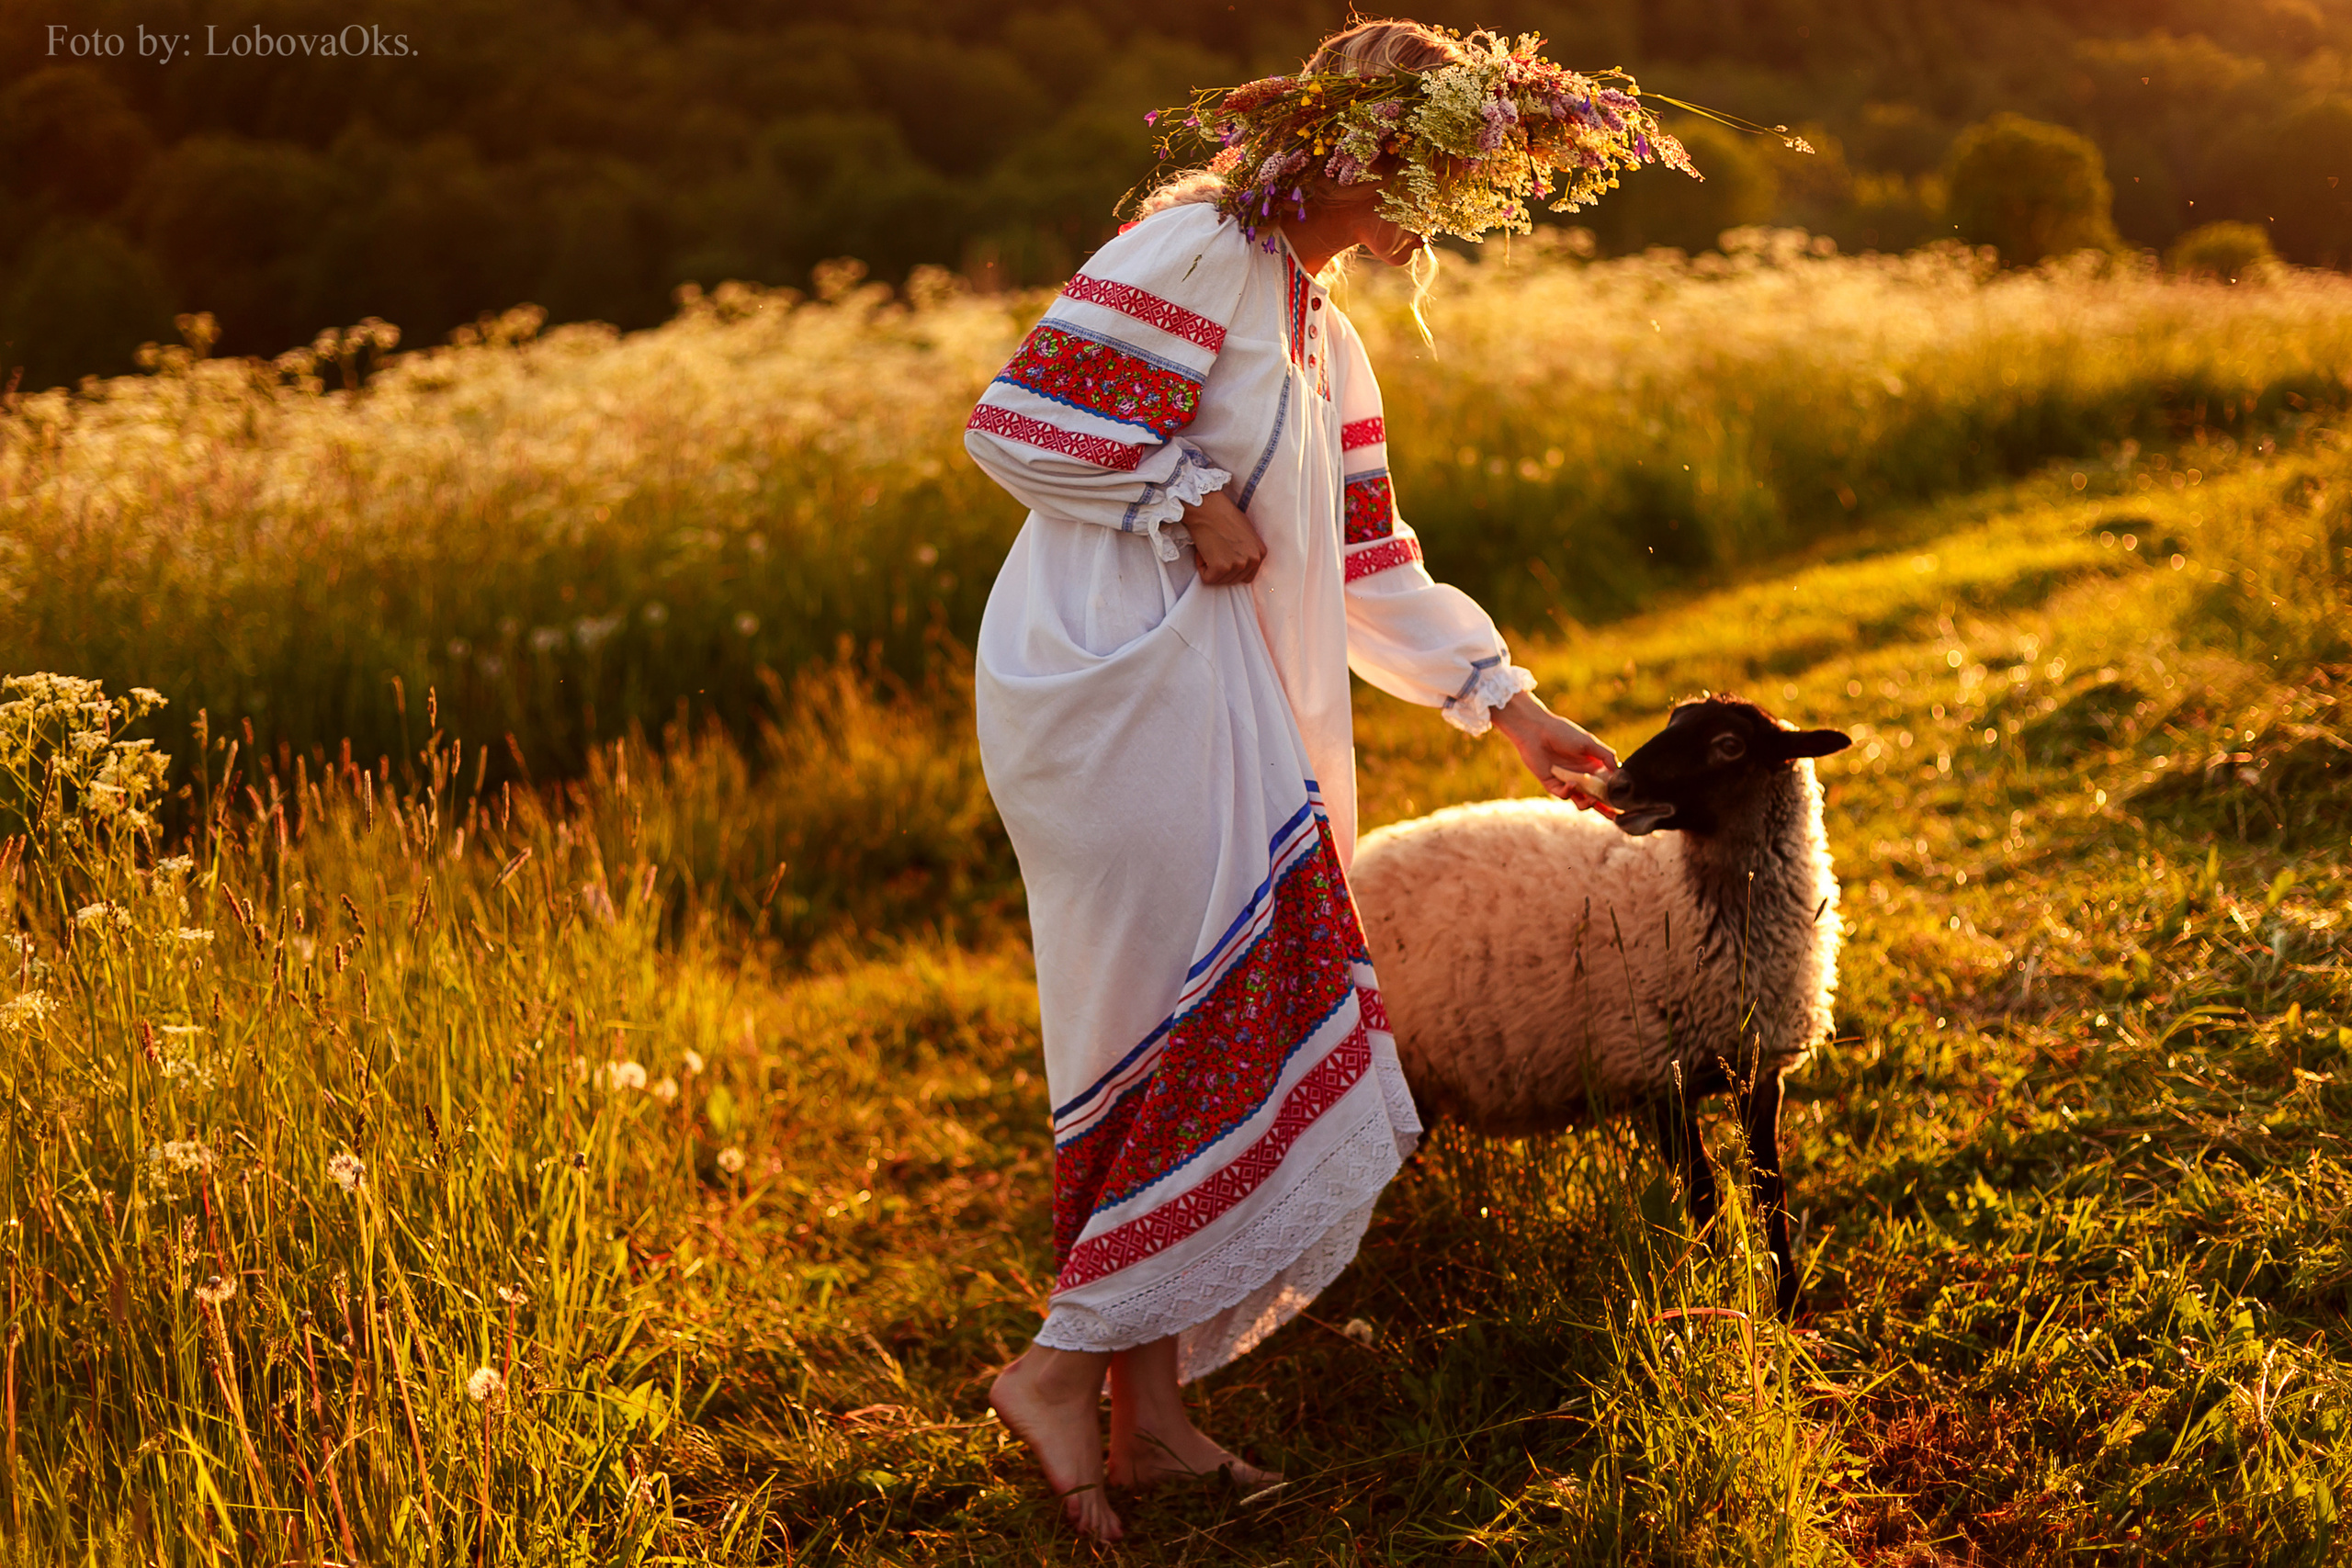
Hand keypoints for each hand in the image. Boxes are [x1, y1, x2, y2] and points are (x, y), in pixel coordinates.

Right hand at [1182, 490, 1265, 585]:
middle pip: (1233, 580)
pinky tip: (1204, 550)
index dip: (1231, 567)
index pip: (1247, 576)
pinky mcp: (1221, 567)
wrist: (1208, 507)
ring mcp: (1238, 564)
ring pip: (1219, 580)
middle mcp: (1253, 560)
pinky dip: (1201, 566)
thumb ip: (1248, 551)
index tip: (1224, 553)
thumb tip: (1240, 564)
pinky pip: (1207, 578)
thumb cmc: (1223, 515)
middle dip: (1221, 568)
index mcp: (1260, 553)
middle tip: (1215, 547)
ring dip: (1210, 566)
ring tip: (1211, 546)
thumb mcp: (1246, 534)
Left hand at [1490, 693, 1617, 811]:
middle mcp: (1582, 777)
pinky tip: (1572, 784)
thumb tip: (1619, 771)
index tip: (1625, 803)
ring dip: (1588, 804)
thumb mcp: (1589, 743)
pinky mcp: (1552, 784)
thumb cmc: (1563, 733)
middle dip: (1606, 809)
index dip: (1615, 795)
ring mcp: (1568, 782)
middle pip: (1597, 798)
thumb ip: (1606, 755)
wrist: (1536, 730)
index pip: (1608, 785)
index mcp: (1593, 766)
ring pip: (1581, 801)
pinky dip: (1569, 792)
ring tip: (1592, 799)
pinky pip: (1563, 795)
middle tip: (1614, 815)